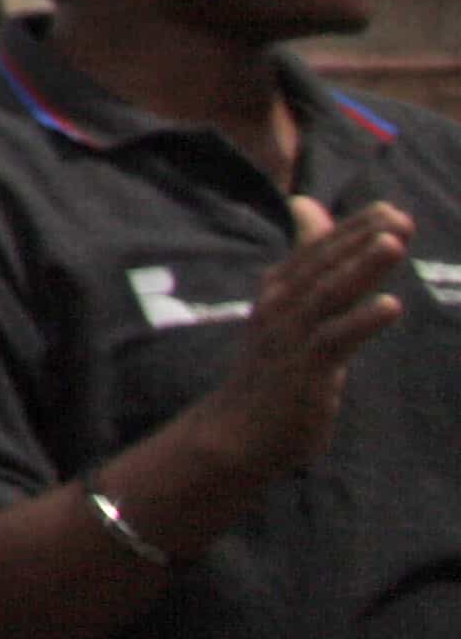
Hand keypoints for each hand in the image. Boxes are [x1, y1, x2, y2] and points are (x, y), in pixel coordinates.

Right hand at [201, 200, 413, 483]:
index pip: (318, 250)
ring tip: (394, 245)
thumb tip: (308, 206)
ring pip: (329, 294)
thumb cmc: (272, 368)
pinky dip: (362, 320)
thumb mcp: (289, 309)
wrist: (238, 431)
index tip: (389, 209)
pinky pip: (335, 340)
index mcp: (279, 289)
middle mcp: (280, 305)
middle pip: (324, 264)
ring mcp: (290, 337)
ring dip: (362, 268)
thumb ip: (308, 262)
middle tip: (399, 218)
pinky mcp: (303, 370)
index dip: (353, 228)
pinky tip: (390, 305)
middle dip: (362, 239)